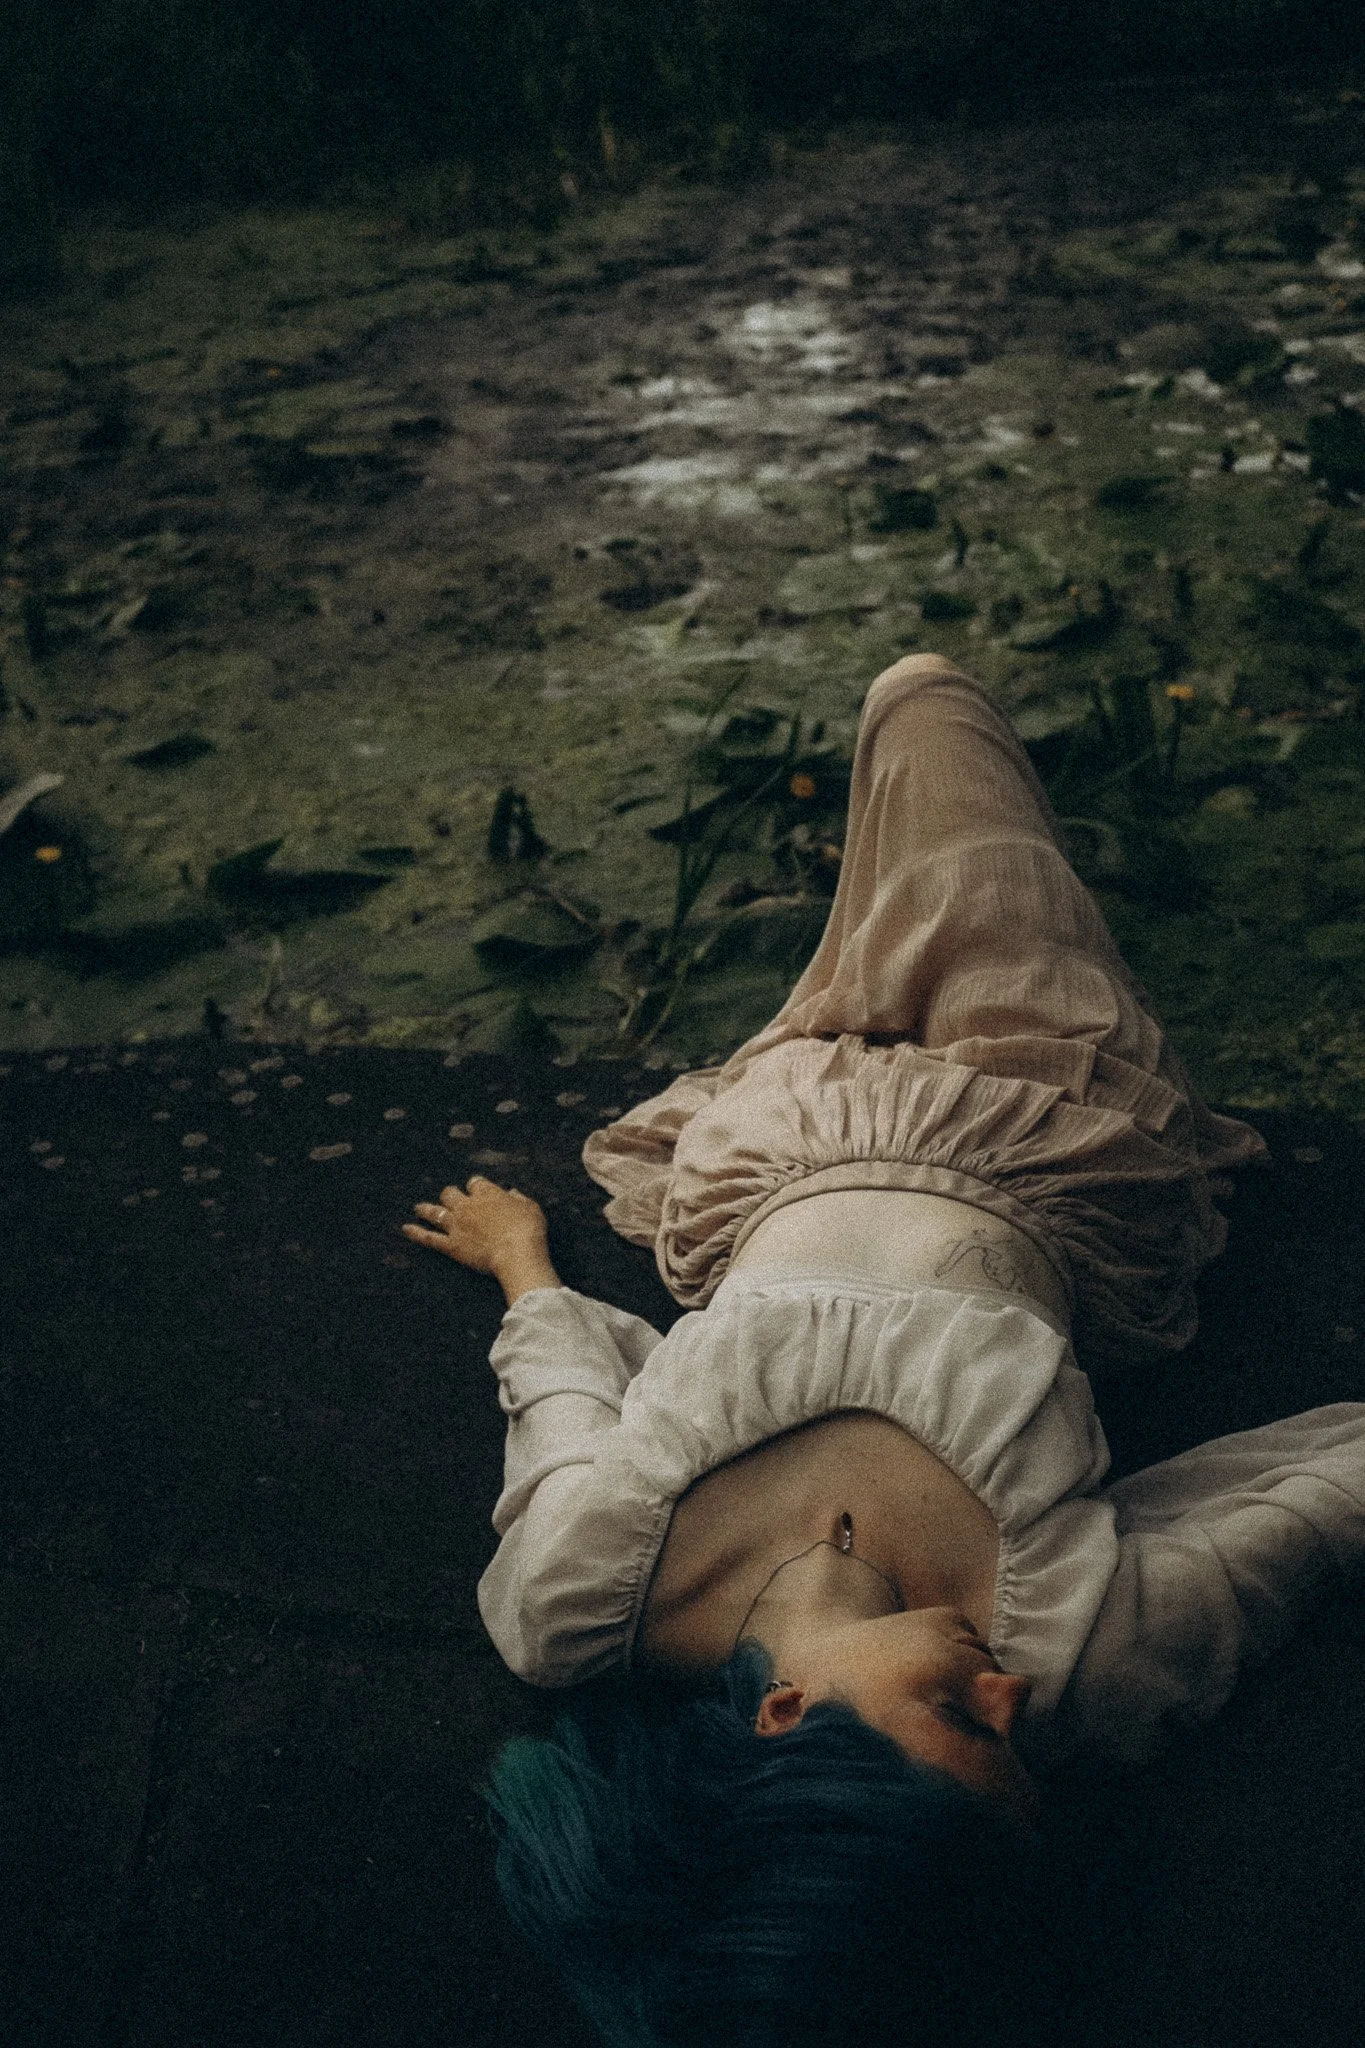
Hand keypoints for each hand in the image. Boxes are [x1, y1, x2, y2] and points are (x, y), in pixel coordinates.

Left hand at [402, 1176, 547, 1277]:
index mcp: (487, 1193)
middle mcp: (468, 1206)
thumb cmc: (528, 1230)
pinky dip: (416, 1233)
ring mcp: (457, 1225)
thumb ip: (519, 1199)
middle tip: (449, 1198)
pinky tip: (406, 1229)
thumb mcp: (530, 1207)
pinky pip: (429, 1238)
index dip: (475, 1186)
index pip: (475, 1183)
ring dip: (426, 1209)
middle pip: (451, 1194)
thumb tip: (512, 1193)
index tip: (477, 1189)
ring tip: (418, 1208)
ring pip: (435, 1212)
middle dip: (449, 1195)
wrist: (516, 1253)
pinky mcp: (451, 1245)